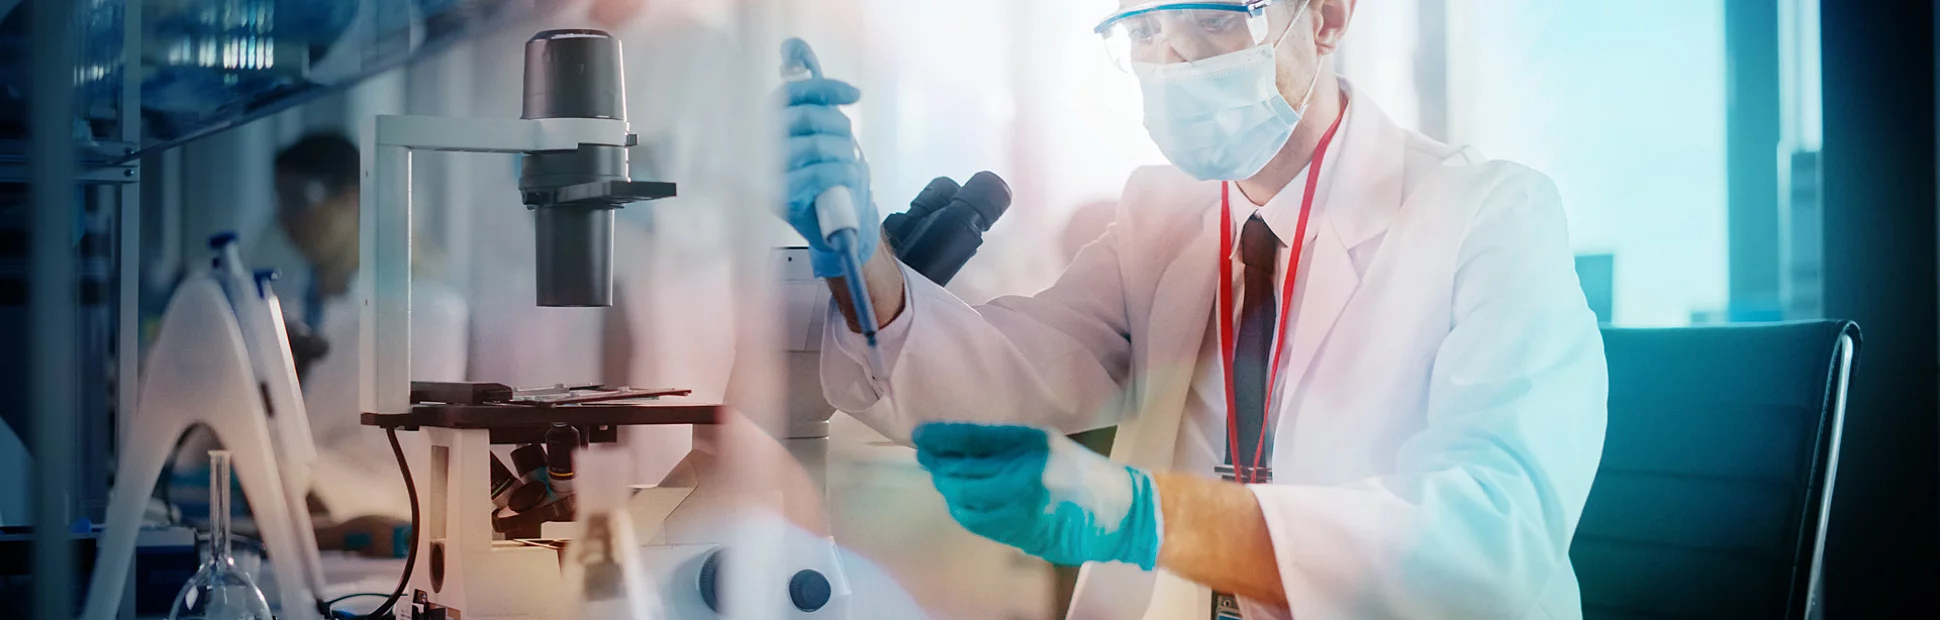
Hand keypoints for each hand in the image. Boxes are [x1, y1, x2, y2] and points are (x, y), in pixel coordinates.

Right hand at [780, 40, 879, 277]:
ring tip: (848, 165)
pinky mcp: (779, 196)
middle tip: (849, 144)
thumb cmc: (823, 177)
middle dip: (839, 126)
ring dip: (844, 153)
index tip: (855, 95)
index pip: (791, 93)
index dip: (825, 88)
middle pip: (806, 116)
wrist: (827, 225)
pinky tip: (847, 179)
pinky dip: (842, 173)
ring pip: (815, 144)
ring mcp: (767, 171)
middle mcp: (759, 143)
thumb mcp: (820, 140)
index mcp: (766, 124)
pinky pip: (818, 173)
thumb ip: (822, 111)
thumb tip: (847, 89)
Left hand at [912, 423, 1162, 568]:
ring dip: (949, 490)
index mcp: (1030, 445)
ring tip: (946, 480)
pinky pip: (978, 523)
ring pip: (963, 500)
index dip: (940, 438)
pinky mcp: (1020, 534)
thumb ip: (1006, 443)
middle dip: (939, 465)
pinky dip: (964, 511)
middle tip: (929, 458)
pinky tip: (964, 503)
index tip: (922, 436)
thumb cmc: (1081, 470)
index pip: (971, 439)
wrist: (1118, 511)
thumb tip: (959, 444)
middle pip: (960, 472)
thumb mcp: (1047, 442)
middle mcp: (1022, 475)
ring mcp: (1019, 508)